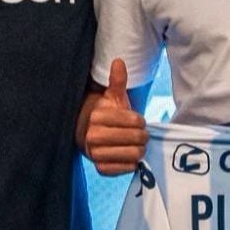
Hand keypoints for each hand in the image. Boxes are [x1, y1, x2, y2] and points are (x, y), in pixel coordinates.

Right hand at [84, 59, 147, 175]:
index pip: (135, 121)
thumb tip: (118, 61)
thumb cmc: (105, 116)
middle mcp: (93, 135)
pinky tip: (128, 157)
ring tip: (136, 146)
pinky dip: (131, 164)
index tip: (137, 121)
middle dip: (142, 137)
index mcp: (97, 116)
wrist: (86, 136)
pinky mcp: (100, 169)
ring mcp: (95, 153)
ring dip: (139, 151)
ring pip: (133, 154)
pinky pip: (125, 169)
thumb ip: (117, 81)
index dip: (140, 121)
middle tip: (140, 135)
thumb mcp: (112, 97)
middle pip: (136, 138)